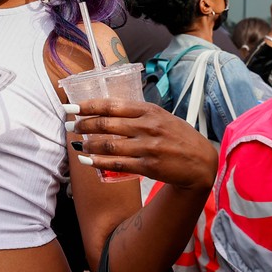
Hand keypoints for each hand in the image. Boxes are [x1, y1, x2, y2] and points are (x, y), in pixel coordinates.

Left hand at [70, 98, 217, 191]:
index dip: (87, 106)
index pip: (111, 105)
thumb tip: (108, 109)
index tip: (70, 106)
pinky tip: (86, 160)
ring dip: (88, 143)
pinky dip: (98, 161)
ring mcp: (146, 147)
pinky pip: (116, 163)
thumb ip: (138, 113)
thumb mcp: (161, 116)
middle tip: (70, 125)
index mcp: (148, 110)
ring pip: (108, 144)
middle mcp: (146, 126)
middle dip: (83, 124)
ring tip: (77, 142)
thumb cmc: (179, 136)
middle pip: (105, 124)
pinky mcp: (147, 166)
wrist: (200, 162)